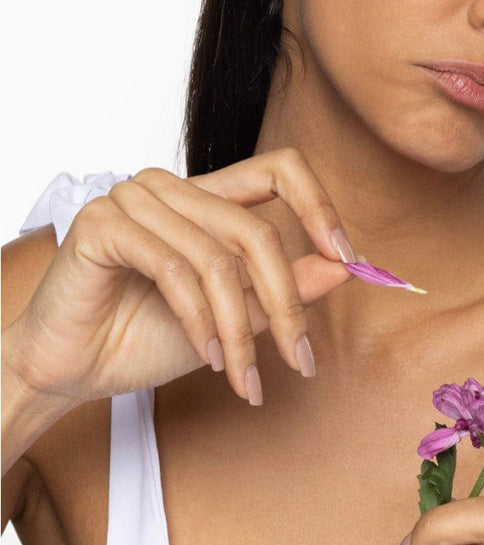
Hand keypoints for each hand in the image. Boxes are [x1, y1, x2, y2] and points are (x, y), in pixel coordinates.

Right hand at [5, 147, 353, 407]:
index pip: (281, 168)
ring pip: (219, 258)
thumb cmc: (149, 337)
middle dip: (286, 302)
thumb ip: (286, 285)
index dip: (320, 206)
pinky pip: (176, 270)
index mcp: (209, 195)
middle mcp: (173, 186)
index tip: (349, 258)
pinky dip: (200, 321)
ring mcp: (134, 198)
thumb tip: (344, 266)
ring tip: (244, 376)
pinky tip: (209, 356)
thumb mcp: (236, 314)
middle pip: (257, 230)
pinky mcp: (103, 224)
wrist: (72, 371)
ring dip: (241, 329)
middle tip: (301, 358)